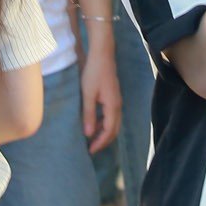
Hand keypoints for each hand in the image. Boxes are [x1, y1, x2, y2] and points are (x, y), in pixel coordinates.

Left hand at [79, 31, 121, 154]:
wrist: (102, 55)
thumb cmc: (94, 73)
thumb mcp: (88, 94)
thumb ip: (88, 114)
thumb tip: (88, 134)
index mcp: (113, 107)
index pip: (109, 131)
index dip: (100, 142)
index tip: (90, 150)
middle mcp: (118, 105)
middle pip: (114, 129)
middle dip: (104, 141)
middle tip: (92, 149)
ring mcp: (117, 100)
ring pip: (113, 123)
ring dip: (103, 132)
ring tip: (91, 138)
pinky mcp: (113, 96)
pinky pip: (111, 115)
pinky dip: (103, 123)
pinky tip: (93, 123)